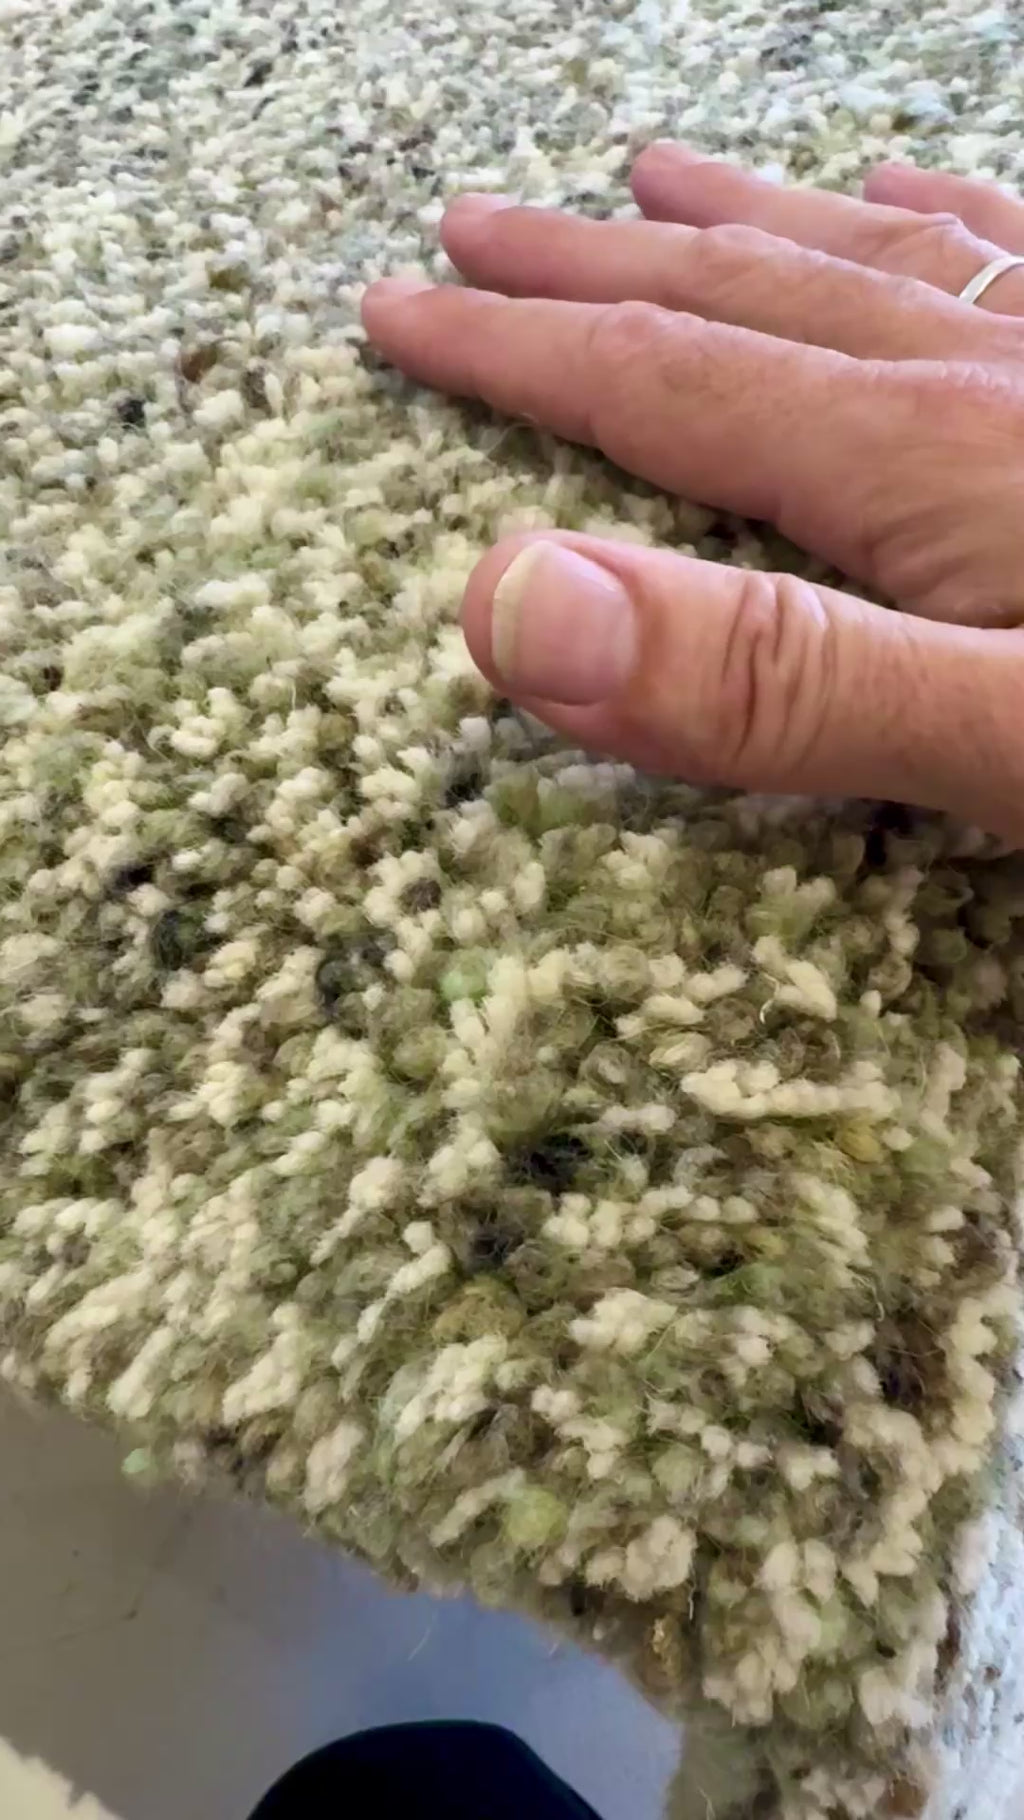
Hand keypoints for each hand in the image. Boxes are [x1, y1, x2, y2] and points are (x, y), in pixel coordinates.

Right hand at [362, 146, 1023, 843]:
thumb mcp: (998, 742)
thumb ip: (770, 681)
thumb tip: (517, 605)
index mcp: (924, 460)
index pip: (667, 386)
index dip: (516, 351)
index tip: (397, 314)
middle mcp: (991, 378)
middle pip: (745, 300)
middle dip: (590, 270)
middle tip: (471, 232)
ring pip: (869, 264)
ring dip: (740, 227)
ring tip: (649, 183)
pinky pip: (1013, 259)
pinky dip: (931, 223)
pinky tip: (899, 193)